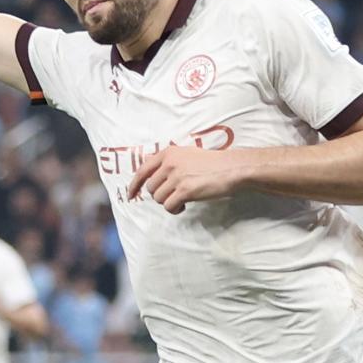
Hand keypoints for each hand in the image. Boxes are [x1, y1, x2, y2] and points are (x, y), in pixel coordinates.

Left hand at [126, 146, 241, 213]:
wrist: (232, 169)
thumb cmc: (213, 164)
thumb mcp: (188, 155)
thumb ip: (169, 161)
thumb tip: (151, 172)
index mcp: (168, 153)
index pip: (142, 170)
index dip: (134, 185)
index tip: (130, 195)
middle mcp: (169, 163)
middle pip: (151, 188)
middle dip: (160, 195)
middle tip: (175, 196)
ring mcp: (176, 176)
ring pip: (158, 199)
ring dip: (169, 203)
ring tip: (182, 200)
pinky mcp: (185, 190)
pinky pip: (169, 206)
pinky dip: (175, 209)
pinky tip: (185, 206)